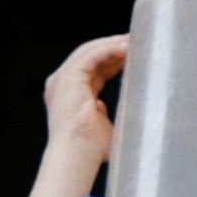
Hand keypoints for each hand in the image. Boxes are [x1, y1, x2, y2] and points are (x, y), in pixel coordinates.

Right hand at [44, 33, 128, 170]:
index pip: (92, 70)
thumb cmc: (89, 150)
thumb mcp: (100, 126)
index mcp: (69, 95)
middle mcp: (62, 85)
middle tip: (135, 41)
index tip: (131, 55)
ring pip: (89, 51)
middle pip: (89, 57)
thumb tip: (103, 108)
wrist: (78, 154)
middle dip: (113, 48)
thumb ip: (102, 115)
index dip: (112, 60)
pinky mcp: (68, 77)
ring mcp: (62, 79)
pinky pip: (91, 55)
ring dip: (113, 45)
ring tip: (133, 41)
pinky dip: (109, 49)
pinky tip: (125, 48)